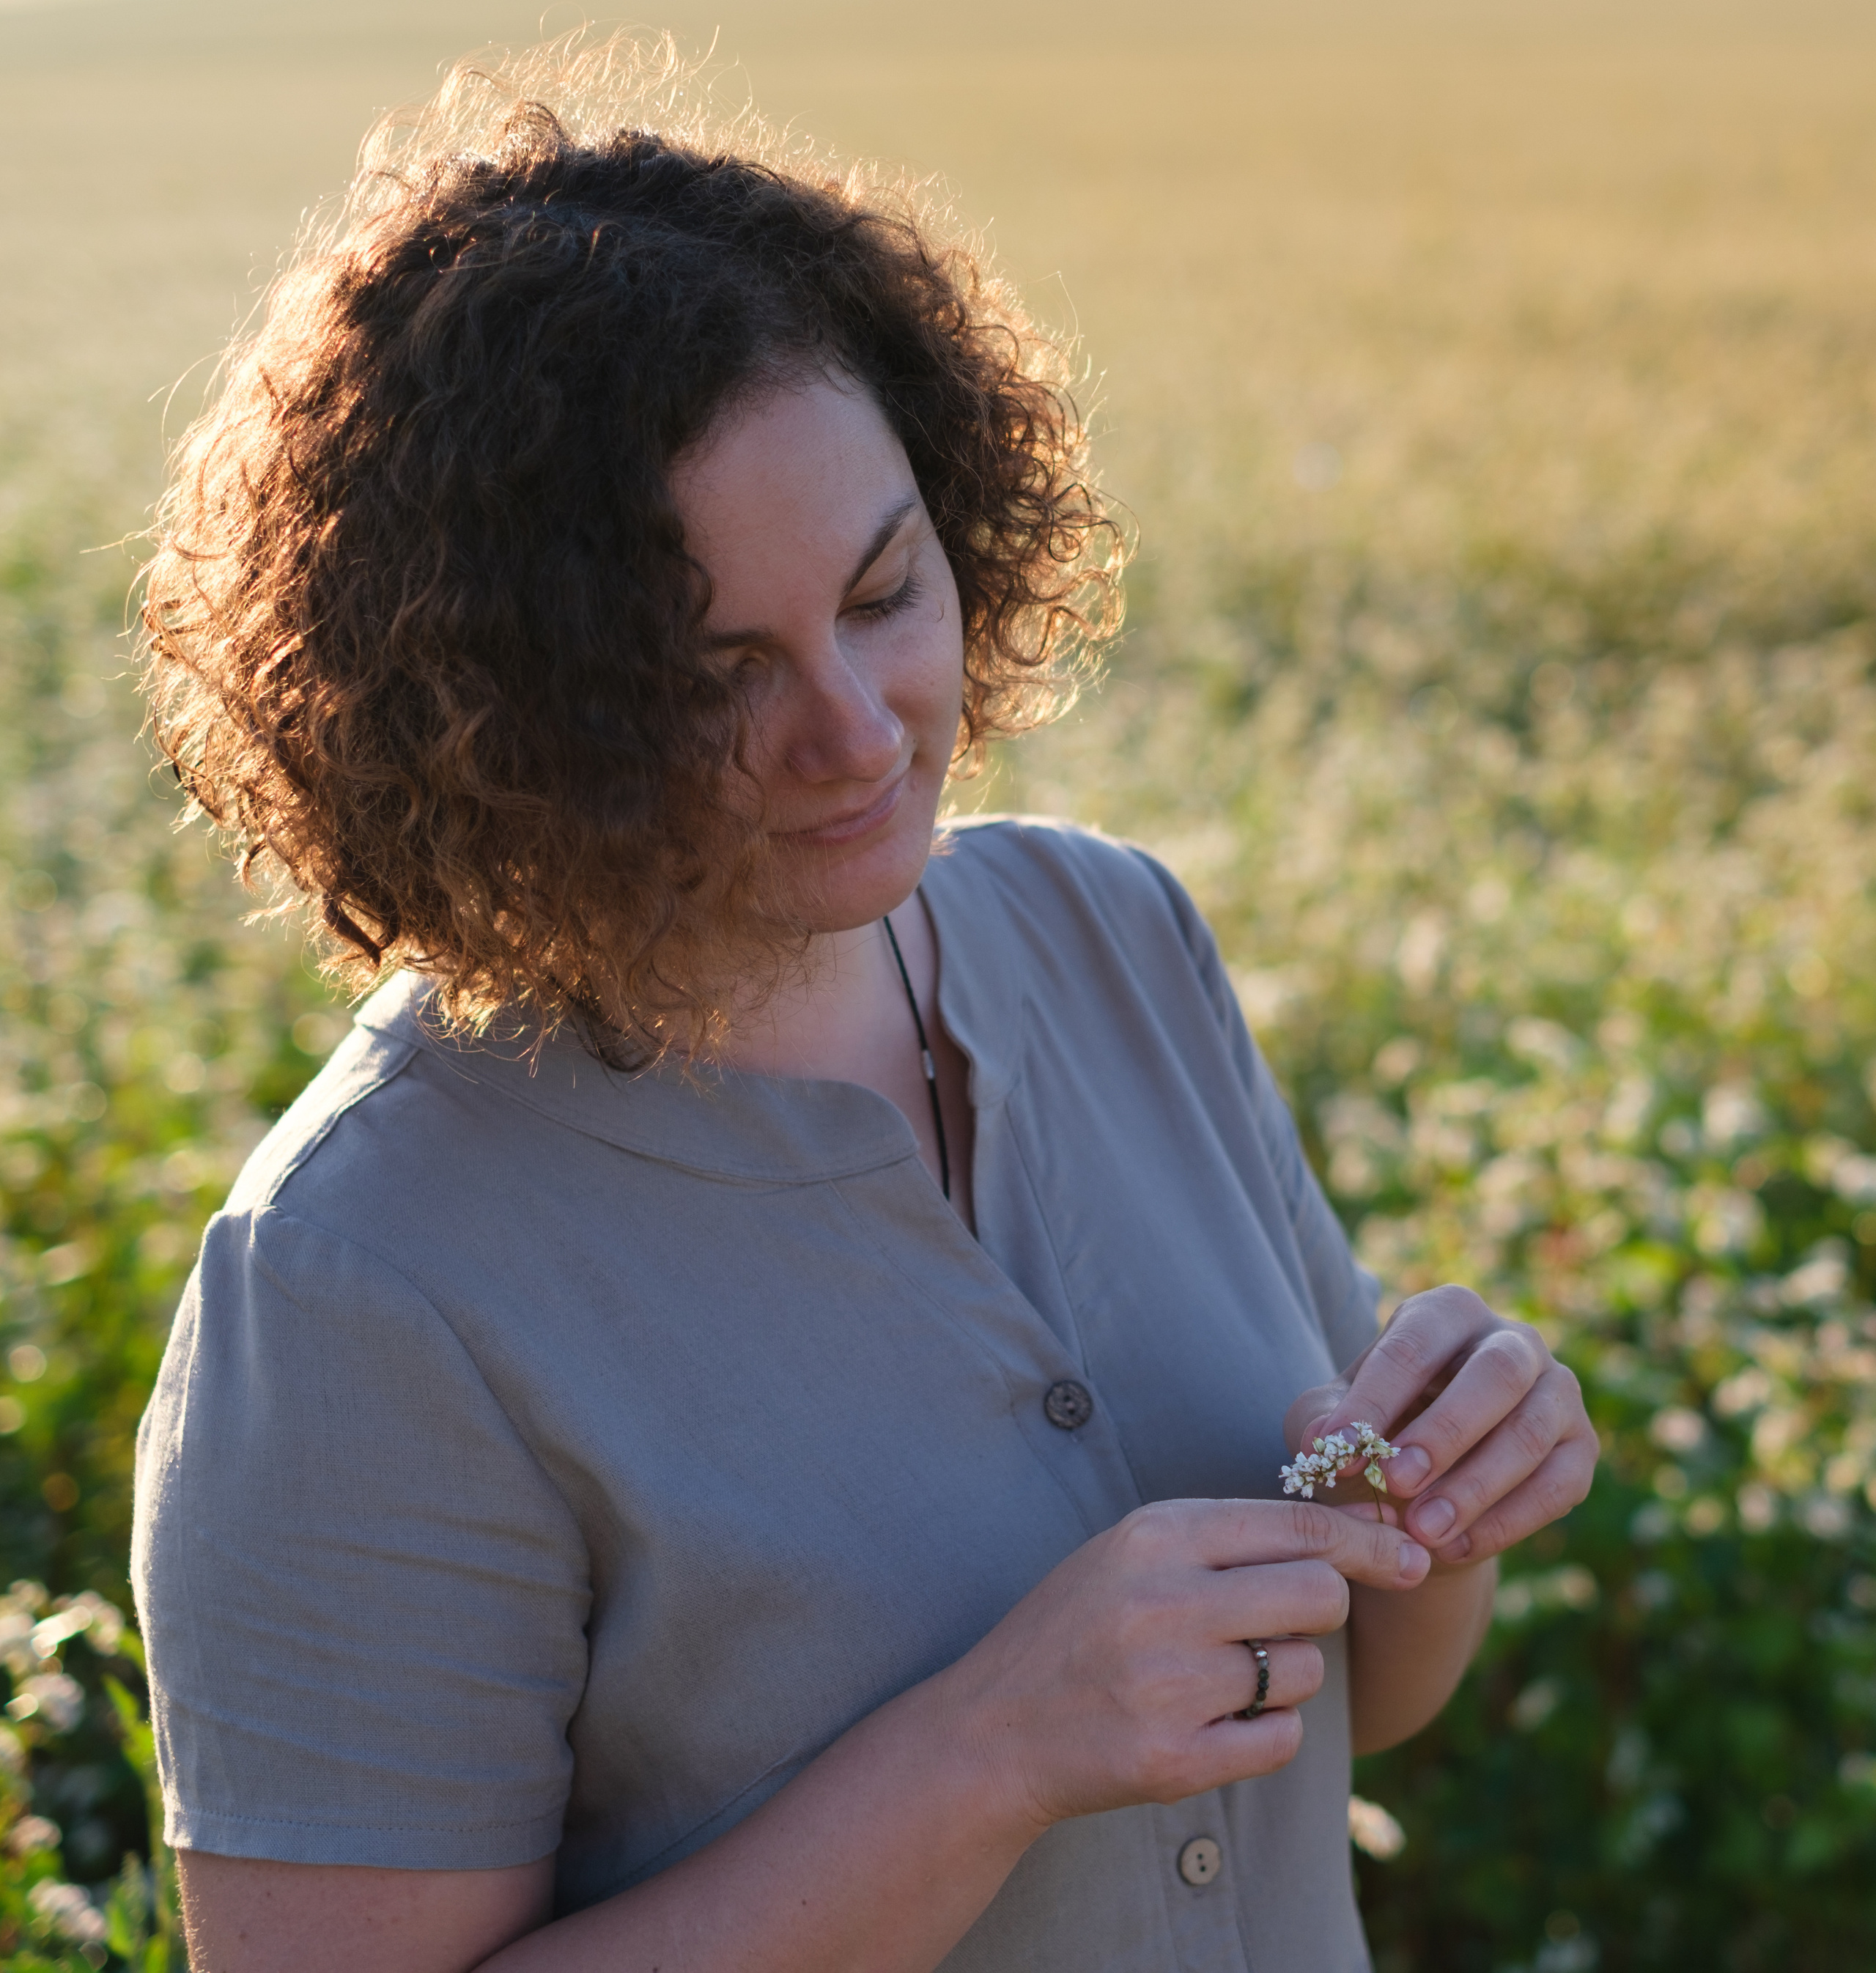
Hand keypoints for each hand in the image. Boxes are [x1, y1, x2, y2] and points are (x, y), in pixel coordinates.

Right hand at [931, 1497, 1428, 1834]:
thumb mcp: (1131, 1552)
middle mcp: (1166, 1601)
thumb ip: (1223, 1538)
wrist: (995, 1727)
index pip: (1298, 1524)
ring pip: (1303, 1670)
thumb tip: (1350, 1535)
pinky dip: (1265, 1734)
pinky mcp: (1175, 1760)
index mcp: (1156, 1534)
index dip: (1369, 1539)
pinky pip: (1281, 1738)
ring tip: (1218, 1679)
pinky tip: (1211, 1724)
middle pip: (1320, 1594)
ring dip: (1283, 1677)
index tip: (1410, 1556)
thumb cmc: (1079, 1627)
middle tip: (1279, 1625)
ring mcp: (1170, 1684)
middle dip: (1320, 1612)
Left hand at [1284, 1284, 1596, 1567]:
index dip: (1375, 1398)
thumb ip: (1322, 1422)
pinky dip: (1504, 1522)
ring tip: (1421, 1530)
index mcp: (1446, 1313)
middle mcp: (1513, 1339)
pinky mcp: (1581, 1448)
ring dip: (1474, 1486)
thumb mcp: (1336, 1418)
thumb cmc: (1375, 1431)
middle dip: (1445, 1431)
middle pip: (1496, 1373)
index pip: (1415, 1344)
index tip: (1335, 1449)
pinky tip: (1452, 1548)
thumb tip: (1323, 1444)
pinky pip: (1557, 1486)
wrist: (1425, 1484)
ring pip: (1530, 1433)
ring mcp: (1558, 1390)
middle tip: (1396, 1482)